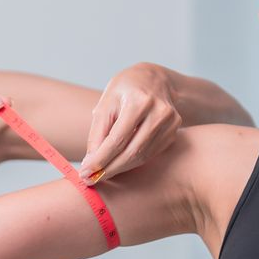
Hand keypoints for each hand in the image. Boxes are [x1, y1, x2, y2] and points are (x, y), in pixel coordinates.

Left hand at [76, 63, 183, 185]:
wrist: (154, 79)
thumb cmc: (125, 90)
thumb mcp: (106, 102)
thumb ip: (98, 131)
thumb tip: (91, 162)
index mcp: (139, 101)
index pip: (117, 139)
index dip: (100, 159)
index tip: (85, 173)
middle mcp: (159, 112)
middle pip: (131, 151)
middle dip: (109, 169)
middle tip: (92, 179)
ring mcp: (170, 123)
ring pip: (141, 157)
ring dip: (120, 168)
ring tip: (102, 173)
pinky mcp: (173, 131)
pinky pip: (150, 154)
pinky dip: (133, 162)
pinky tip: (119, 163)